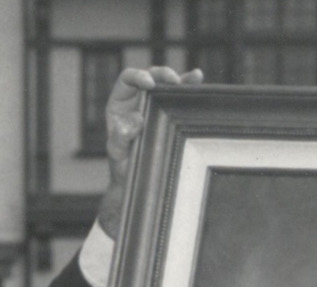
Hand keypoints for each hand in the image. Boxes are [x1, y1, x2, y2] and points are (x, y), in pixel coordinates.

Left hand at [95, 66, 203, 238]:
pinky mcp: (169, 114)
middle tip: (173, 81)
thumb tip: (134, 118)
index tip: (149, 85)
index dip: (138, 76)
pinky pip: (179, 97)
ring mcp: (154, 106)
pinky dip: (189, 87)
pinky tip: (198, 77)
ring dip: (181, 79)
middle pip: (150, 75)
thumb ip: (120, 137)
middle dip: (162, 74)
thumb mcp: (118, 153)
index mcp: (119, 103)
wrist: (136, 181)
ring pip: (167, 84)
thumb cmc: (123, 167)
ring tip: (194, 77)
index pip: (127, 79)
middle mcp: (137, 100)